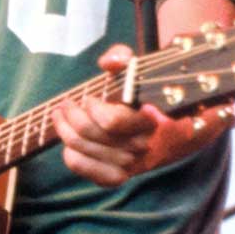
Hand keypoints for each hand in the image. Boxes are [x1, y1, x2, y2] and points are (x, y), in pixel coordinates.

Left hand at [52, 44, 229, 185]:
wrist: (174, 130)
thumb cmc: (148, 94)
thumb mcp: (140, 70)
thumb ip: (123, 58)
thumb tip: (108, 62)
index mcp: (152, 121)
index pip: (112, 123)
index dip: (94, 109)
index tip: (90, 98)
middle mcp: (142, 146)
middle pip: (90, 133)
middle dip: (72, 114)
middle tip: (67, 103)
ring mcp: (130, 164)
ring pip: (82, 148)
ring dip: (64, 128)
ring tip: (60, 114)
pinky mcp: (118, 176)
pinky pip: (84, 168)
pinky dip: (70, 155)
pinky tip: (67, 141)